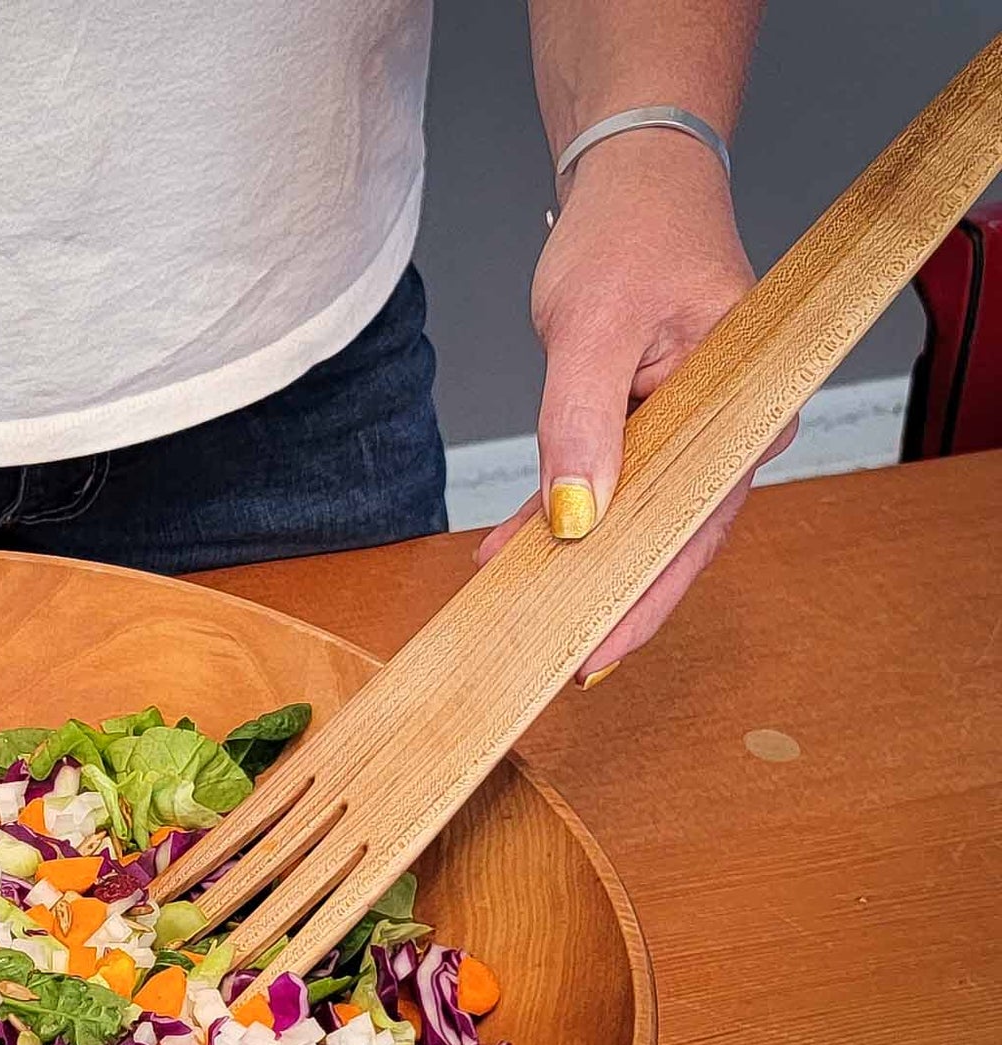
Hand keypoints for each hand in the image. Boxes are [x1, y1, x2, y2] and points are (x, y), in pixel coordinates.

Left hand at [475, 132, 793, 684]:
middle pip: (668, 536)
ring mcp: (688, 428)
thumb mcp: (593, 325)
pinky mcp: (648, 422)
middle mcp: (728, 428)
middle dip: (606, 598)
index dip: (646, 595)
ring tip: (514, 614)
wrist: (632, 177)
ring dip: (571, 562)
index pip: (695, 524)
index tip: (598, 649)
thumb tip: (573, 516)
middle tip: (547, 659)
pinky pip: (605, 485)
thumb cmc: (632, 231)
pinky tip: (508, 550)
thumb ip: (580, 422)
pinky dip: (556, 516)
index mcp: (744, 408)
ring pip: (631, 518)